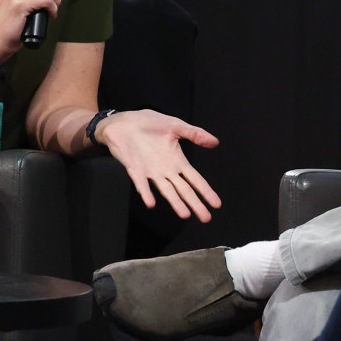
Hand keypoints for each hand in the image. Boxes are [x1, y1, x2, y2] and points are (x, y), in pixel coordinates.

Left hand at [97, 109, 221, 221]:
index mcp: (177, 161)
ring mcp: (151, 172)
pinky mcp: (135, 169)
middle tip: (206, 218)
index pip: (195, 179)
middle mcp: (166, 170)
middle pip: (184, 190)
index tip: (216, 205)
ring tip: (185, 214)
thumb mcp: (176, 125)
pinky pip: (141, 184)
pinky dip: (146, 193)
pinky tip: (151, 203)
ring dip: (175, 202)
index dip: (206, 191)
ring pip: (166, 191)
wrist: (124, 122)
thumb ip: (195, 134)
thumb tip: (215, 142)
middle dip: (195, 204)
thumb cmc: (149, 124)